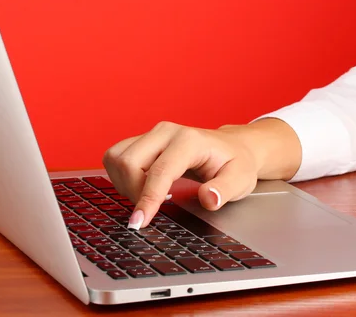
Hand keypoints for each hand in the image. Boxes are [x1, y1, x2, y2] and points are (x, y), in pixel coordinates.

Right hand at [102, 118, 300, 228]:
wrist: (231, 147)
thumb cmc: (235, 163)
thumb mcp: (240, 179)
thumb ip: (225, 190)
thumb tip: (208, 199)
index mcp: (189, 141)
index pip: (159, 171)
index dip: (147, 199)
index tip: (138, 223)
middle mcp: (166, 132)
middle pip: (129, 162)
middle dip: (134, 192)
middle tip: (152, 209)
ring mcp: (151, 134)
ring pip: (116, 158)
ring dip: (123, 184)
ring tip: (147, 196)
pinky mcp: (141, 139)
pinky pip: (115, 157)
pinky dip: (120, 176)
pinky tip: (140, 186)